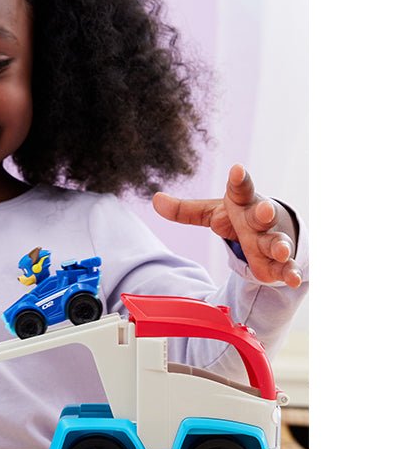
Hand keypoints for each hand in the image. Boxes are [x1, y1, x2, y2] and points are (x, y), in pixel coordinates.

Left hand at [152, 164, 302, 287]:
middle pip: (262, 215)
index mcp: (243, 203)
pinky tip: (292, 279)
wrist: (270, 231)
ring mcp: (271, 240)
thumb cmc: (240, 217)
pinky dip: (289, 272)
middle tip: (265, 210)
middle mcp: (260, 220)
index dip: (239, 179)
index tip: (237, 169)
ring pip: (276, 242)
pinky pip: (285, 267)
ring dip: (280, 246)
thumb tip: (155, 199)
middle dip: (264, 213)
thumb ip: (185, 210)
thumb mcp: (212, 213)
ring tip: (281, 250)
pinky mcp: (278, 262)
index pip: (241, 188)